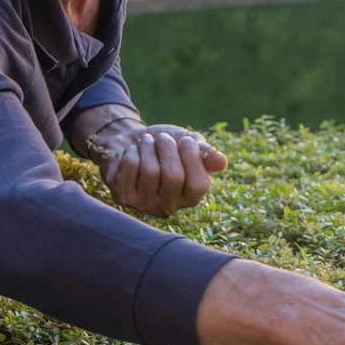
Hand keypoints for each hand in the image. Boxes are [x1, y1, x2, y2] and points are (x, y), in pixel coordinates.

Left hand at [91, 120, 227, 217]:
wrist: (130, 141)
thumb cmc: (163, 146)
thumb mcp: (187, 143)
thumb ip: (205, 153)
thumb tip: (221, 162)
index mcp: (190, 196)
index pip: (199, 184)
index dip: (193, 158)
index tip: (186, 141)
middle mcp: (168, 206)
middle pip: (173, 176)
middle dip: (167, 148)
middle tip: (162, 138)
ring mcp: (144, 204)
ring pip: (151, 171)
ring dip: (148, 147)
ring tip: (146, 142)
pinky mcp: (123, 197)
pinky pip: (131, 168)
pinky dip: (132, 152)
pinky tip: (132, 152)